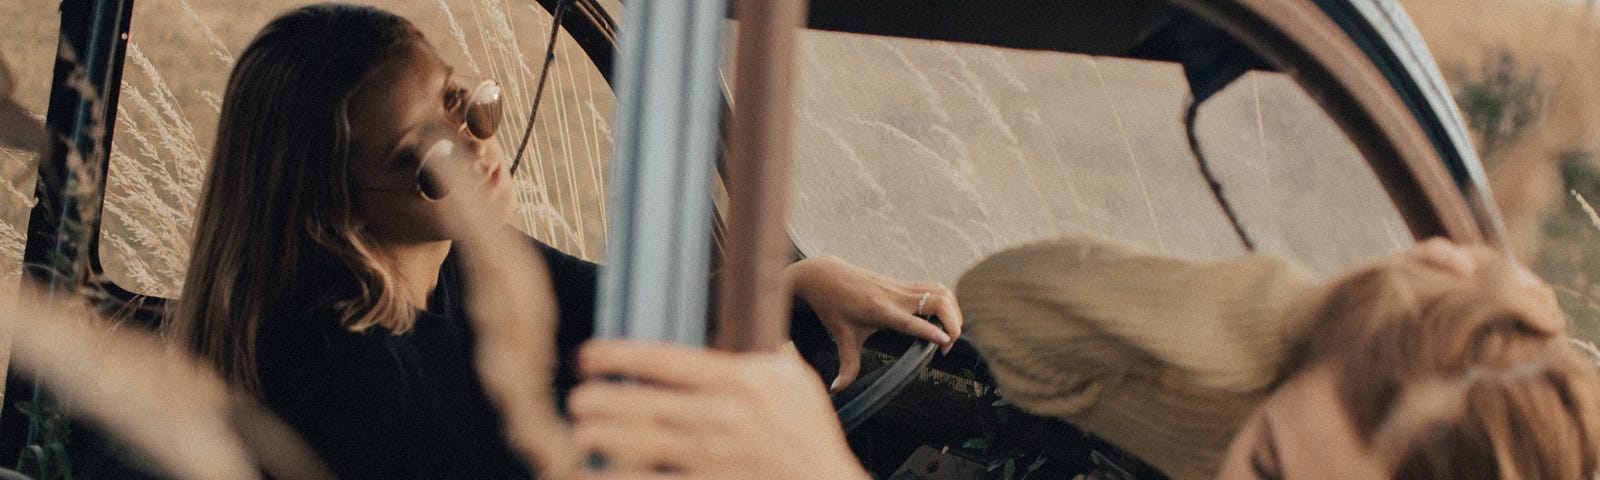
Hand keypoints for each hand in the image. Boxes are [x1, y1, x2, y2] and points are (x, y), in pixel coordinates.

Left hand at [569, 340, 869, 479]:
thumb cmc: (812, 438)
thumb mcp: (797, 384)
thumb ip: (767, 356)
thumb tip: (752, 332)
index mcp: (741, 381)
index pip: (666, 361)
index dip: (620, 356)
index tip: (588, 356)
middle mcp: (724, 416)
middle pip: (644, 404)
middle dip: (599, 400)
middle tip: (577, 400)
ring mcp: (715, 456)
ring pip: (640, 443)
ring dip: (601, 437)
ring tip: (580, 432)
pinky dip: (618, 478)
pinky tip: (593, 473)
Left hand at [786, 256, 962, 391]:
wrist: (826, 275)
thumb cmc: (833, 306)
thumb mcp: (840, 337)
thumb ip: (846, 366)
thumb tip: (837, 390)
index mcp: (879, 310)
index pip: (912, 321)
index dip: (931, 330)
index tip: (945, 343)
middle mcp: (895, 296)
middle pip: (938, 300)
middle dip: (953, 323)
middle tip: (946, 346)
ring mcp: (902, 286)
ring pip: (941, 290)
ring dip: (954, 311)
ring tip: (948, 333)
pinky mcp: (904, 283)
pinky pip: (935, 288)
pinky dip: (947, 302)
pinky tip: (942, 319)